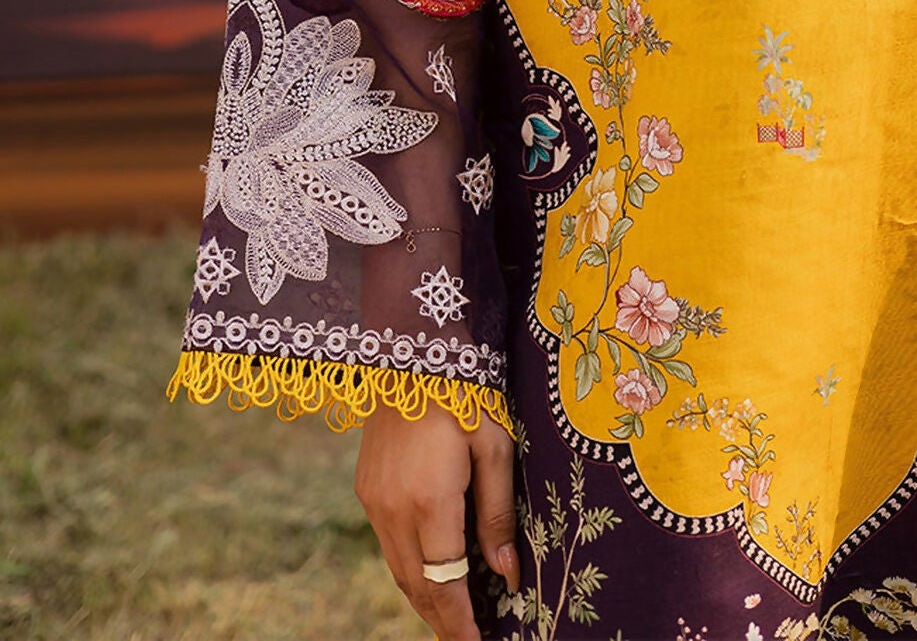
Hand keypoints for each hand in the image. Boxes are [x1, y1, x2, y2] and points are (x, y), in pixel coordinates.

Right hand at [354, 402, 520, 640]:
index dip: (460, 621)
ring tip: (453, 617)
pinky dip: (410, 568)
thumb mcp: (496, 448)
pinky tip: (431, 573)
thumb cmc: (467, 391)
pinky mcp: (366, 488)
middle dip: (442, 618)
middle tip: (467, 639)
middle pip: (417, 584)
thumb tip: (507, 574)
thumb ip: (498, 513)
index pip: (444, 581)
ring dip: (424, 596)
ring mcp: (374, 499)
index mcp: (429, 501)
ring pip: (398, 568)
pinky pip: (388, 544)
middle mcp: (392, 509)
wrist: (414, 349)